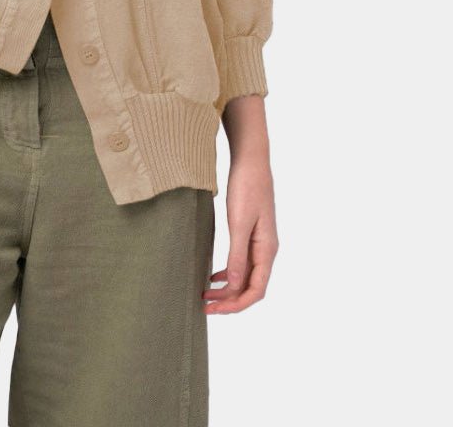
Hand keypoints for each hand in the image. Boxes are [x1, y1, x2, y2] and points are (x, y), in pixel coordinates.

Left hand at [202, 153, 278, 313]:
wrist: (250, 161)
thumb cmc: (247, 188)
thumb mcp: (239, 223)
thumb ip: (237, 255)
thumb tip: (233, 285)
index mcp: (267, 250)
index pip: (256, 290)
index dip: (236, 304)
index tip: (214, 309)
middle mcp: (266, 250)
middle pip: (251, 287)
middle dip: (229, 301)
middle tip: (204, 306)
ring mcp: (259, 242)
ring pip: (245, 276)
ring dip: (227, 289)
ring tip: (205, 295)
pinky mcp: (251, 233)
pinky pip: (242, 263)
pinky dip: (228, 273)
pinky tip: (213, 276)